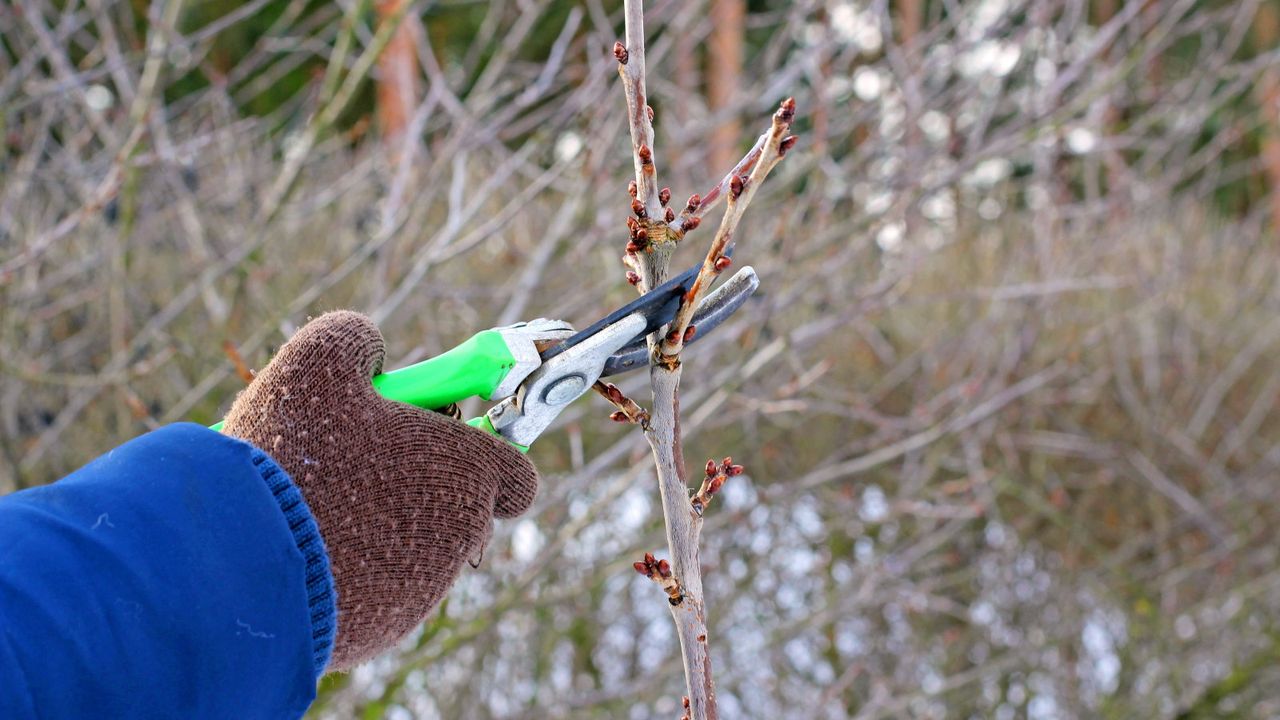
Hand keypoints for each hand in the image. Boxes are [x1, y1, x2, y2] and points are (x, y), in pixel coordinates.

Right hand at [222, 311, 537, 670]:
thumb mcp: (315, 362)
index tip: (444, 439)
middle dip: (420, 487)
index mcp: (467, 472)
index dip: (484, 453)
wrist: (235, 567)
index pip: (515, 474)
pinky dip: (350, 572)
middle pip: (460, 511)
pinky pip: (375, 591)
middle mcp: (460, 538)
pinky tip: (300, 550)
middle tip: (359, 463)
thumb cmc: (290, 457)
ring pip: (414, 550)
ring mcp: (422, 592)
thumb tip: (368, 344)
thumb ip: (353, 338)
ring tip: (314, 506)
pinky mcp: (379, 632)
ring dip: (380, 527)